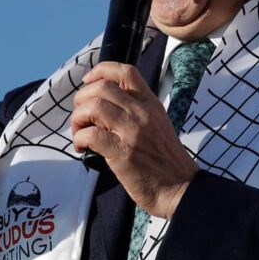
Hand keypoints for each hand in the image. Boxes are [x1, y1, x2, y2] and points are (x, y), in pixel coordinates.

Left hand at [72, 62, 198, 218]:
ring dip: (77, 118)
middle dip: (82, 98)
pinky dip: (79, 139)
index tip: (89, 83)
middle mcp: (142, 112)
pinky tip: (82, 148)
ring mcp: (133, 131)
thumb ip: (135, 110)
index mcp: (151, 103)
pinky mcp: (122, 153)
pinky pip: (90, 135)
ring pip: (93, 107)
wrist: (181, 188)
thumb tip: (101, 105)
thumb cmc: (165, 160)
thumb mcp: (156, 124)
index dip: (101, 71)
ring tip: (79, 132)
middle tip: (81, 117)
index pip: (126, 71)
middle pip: (102, 87)